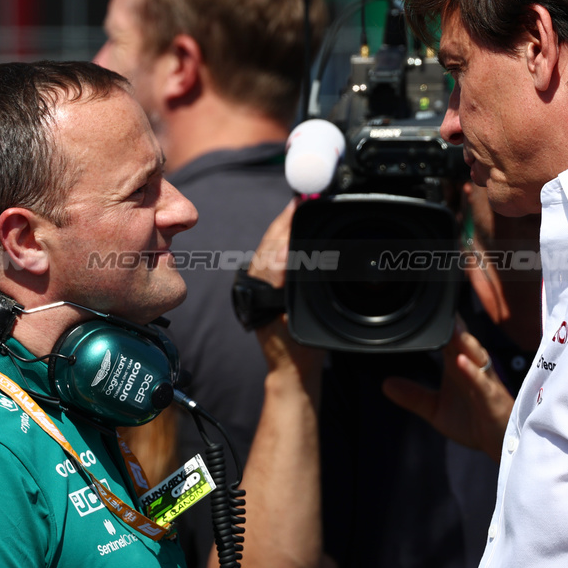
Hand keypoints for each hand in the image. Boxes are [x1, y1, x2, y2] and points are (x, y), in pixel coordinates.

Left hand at [250, 199, 324, 378]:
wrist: (289, 370)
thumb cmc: (304, 348)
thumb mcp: (312, 315)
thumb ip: (308, 285)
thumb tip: (308, 252)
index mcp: (270, 286)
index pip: (280, 245)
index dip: (291, 223)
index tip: (302, 204)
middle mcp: (258, 281)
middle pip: (272, 240)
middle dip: (288, 219)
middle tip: (304, 198)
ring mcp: (255, 283)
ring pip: (268, 246)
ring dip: (283, 227)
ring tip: (298, 209)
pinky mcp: (258, 285)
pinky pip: (268, 256)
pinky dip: (280, 241)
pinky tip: (289, 233)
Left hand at [383, 316, 513, 460]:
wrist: (499, 446)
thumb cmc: (473, 421)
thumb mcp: (435, 409)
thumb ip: (413, 396)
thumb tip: (385, 385)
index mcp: (458, 366)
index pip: (447, 339)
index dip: (438, 323)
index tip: (422, 306)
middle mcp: (472, 368)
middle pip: (462, 341)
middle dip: (452, 324)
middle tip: (438, 306)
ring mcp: (484, 382)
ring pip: (476, 355)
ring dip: (464, 341)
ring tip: (452, 328)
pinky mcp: (492, 398)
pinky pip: (483, 382)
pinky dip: (472, 371)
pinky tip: (461, 362)